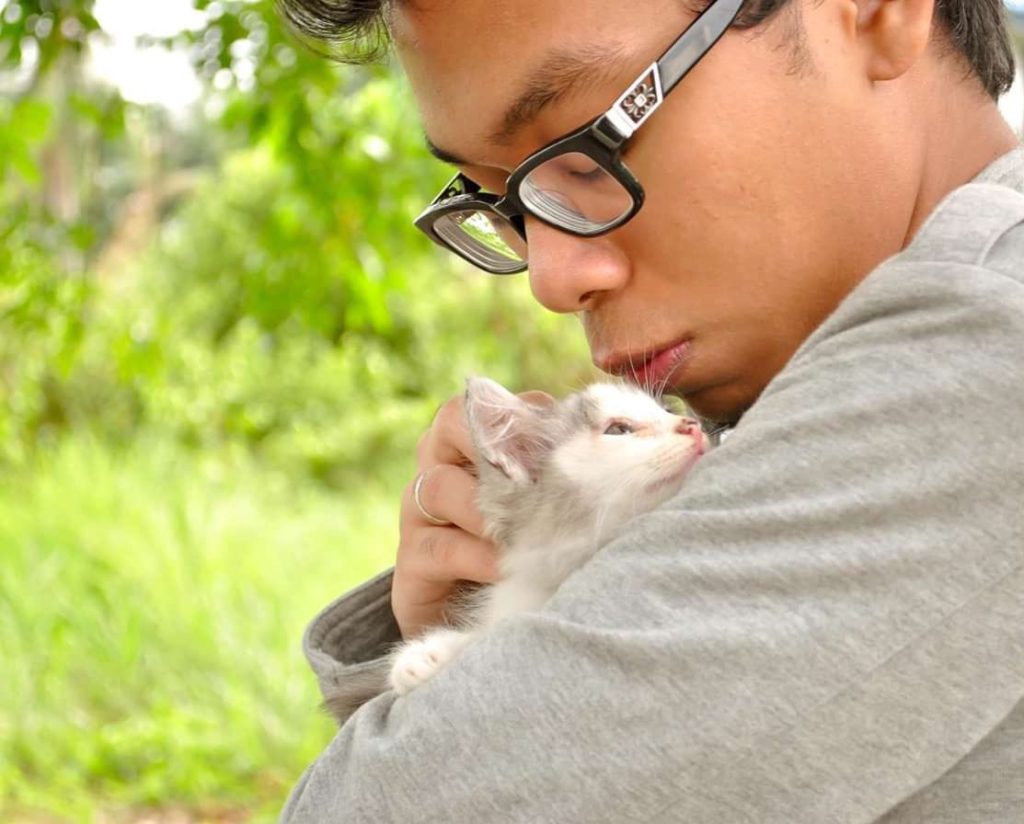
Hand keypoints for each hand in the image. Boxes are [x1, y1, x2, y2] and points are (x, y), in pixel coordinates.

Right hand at [393, 389, 552, 638]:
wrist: (478, 615)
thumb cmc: (525, 545)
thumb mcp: (546, 502)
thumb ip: (562, 470)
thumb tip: (614, 444)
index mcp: (471, 437)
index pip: (494, 403)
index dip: (529, 416)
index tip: (566, 443)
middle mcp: (438, 461)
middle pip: (454, 420)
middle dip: (496, 443)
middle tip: (533, 476)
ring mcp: (419, 509)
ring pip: (440, 484)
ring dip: (488, 509)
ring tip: (522, 533)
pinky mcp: (412, 557)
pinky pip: (442, 546)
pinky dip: (479, 555)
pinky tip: (507, 568)